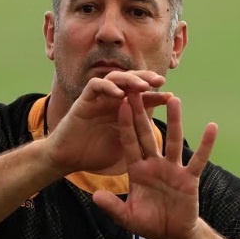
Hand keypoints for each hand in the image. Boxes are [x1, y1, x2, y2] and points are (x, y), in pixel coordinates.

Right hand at [46, 70, 171, 173]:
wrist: (68, 159)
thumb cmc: (95, 155)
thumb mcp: (123, 148)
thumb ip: (138, 139)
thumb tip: (162, 142)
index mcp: (123, 110)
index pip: (142, 97)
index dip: (157, 96)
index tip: (171, 97)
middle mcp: (111, 101)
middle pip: (131, 82)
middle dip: (146, 79)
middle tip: (160, 81)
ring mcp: (97, 99)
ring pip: (115, 78)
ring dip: (129, 80)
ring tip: (143, 85)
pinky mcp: (83, 100)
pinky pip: (95, 86)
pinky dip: (107, 87)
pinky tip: (118, 93)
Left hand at [93, 93, 217, 238]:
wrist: (172, 235)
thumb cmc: (149, 224)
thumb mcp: (128, 217)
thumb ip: (113, 207)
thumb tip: (95, 196)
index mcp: (137, 171)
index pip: (129, 144)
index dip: (124, 125)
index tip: (119, 104)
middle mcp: (154, 165)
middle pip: (148, 135)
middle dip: (142, 114)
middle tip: (138, 90)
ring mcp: (173, 170)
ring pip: (173, 141)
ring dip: (174, 121)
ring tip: (173, 99)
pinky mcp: (189, 178)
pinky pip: (199, 159)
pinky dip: (206, 144)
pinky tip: (212, 127)